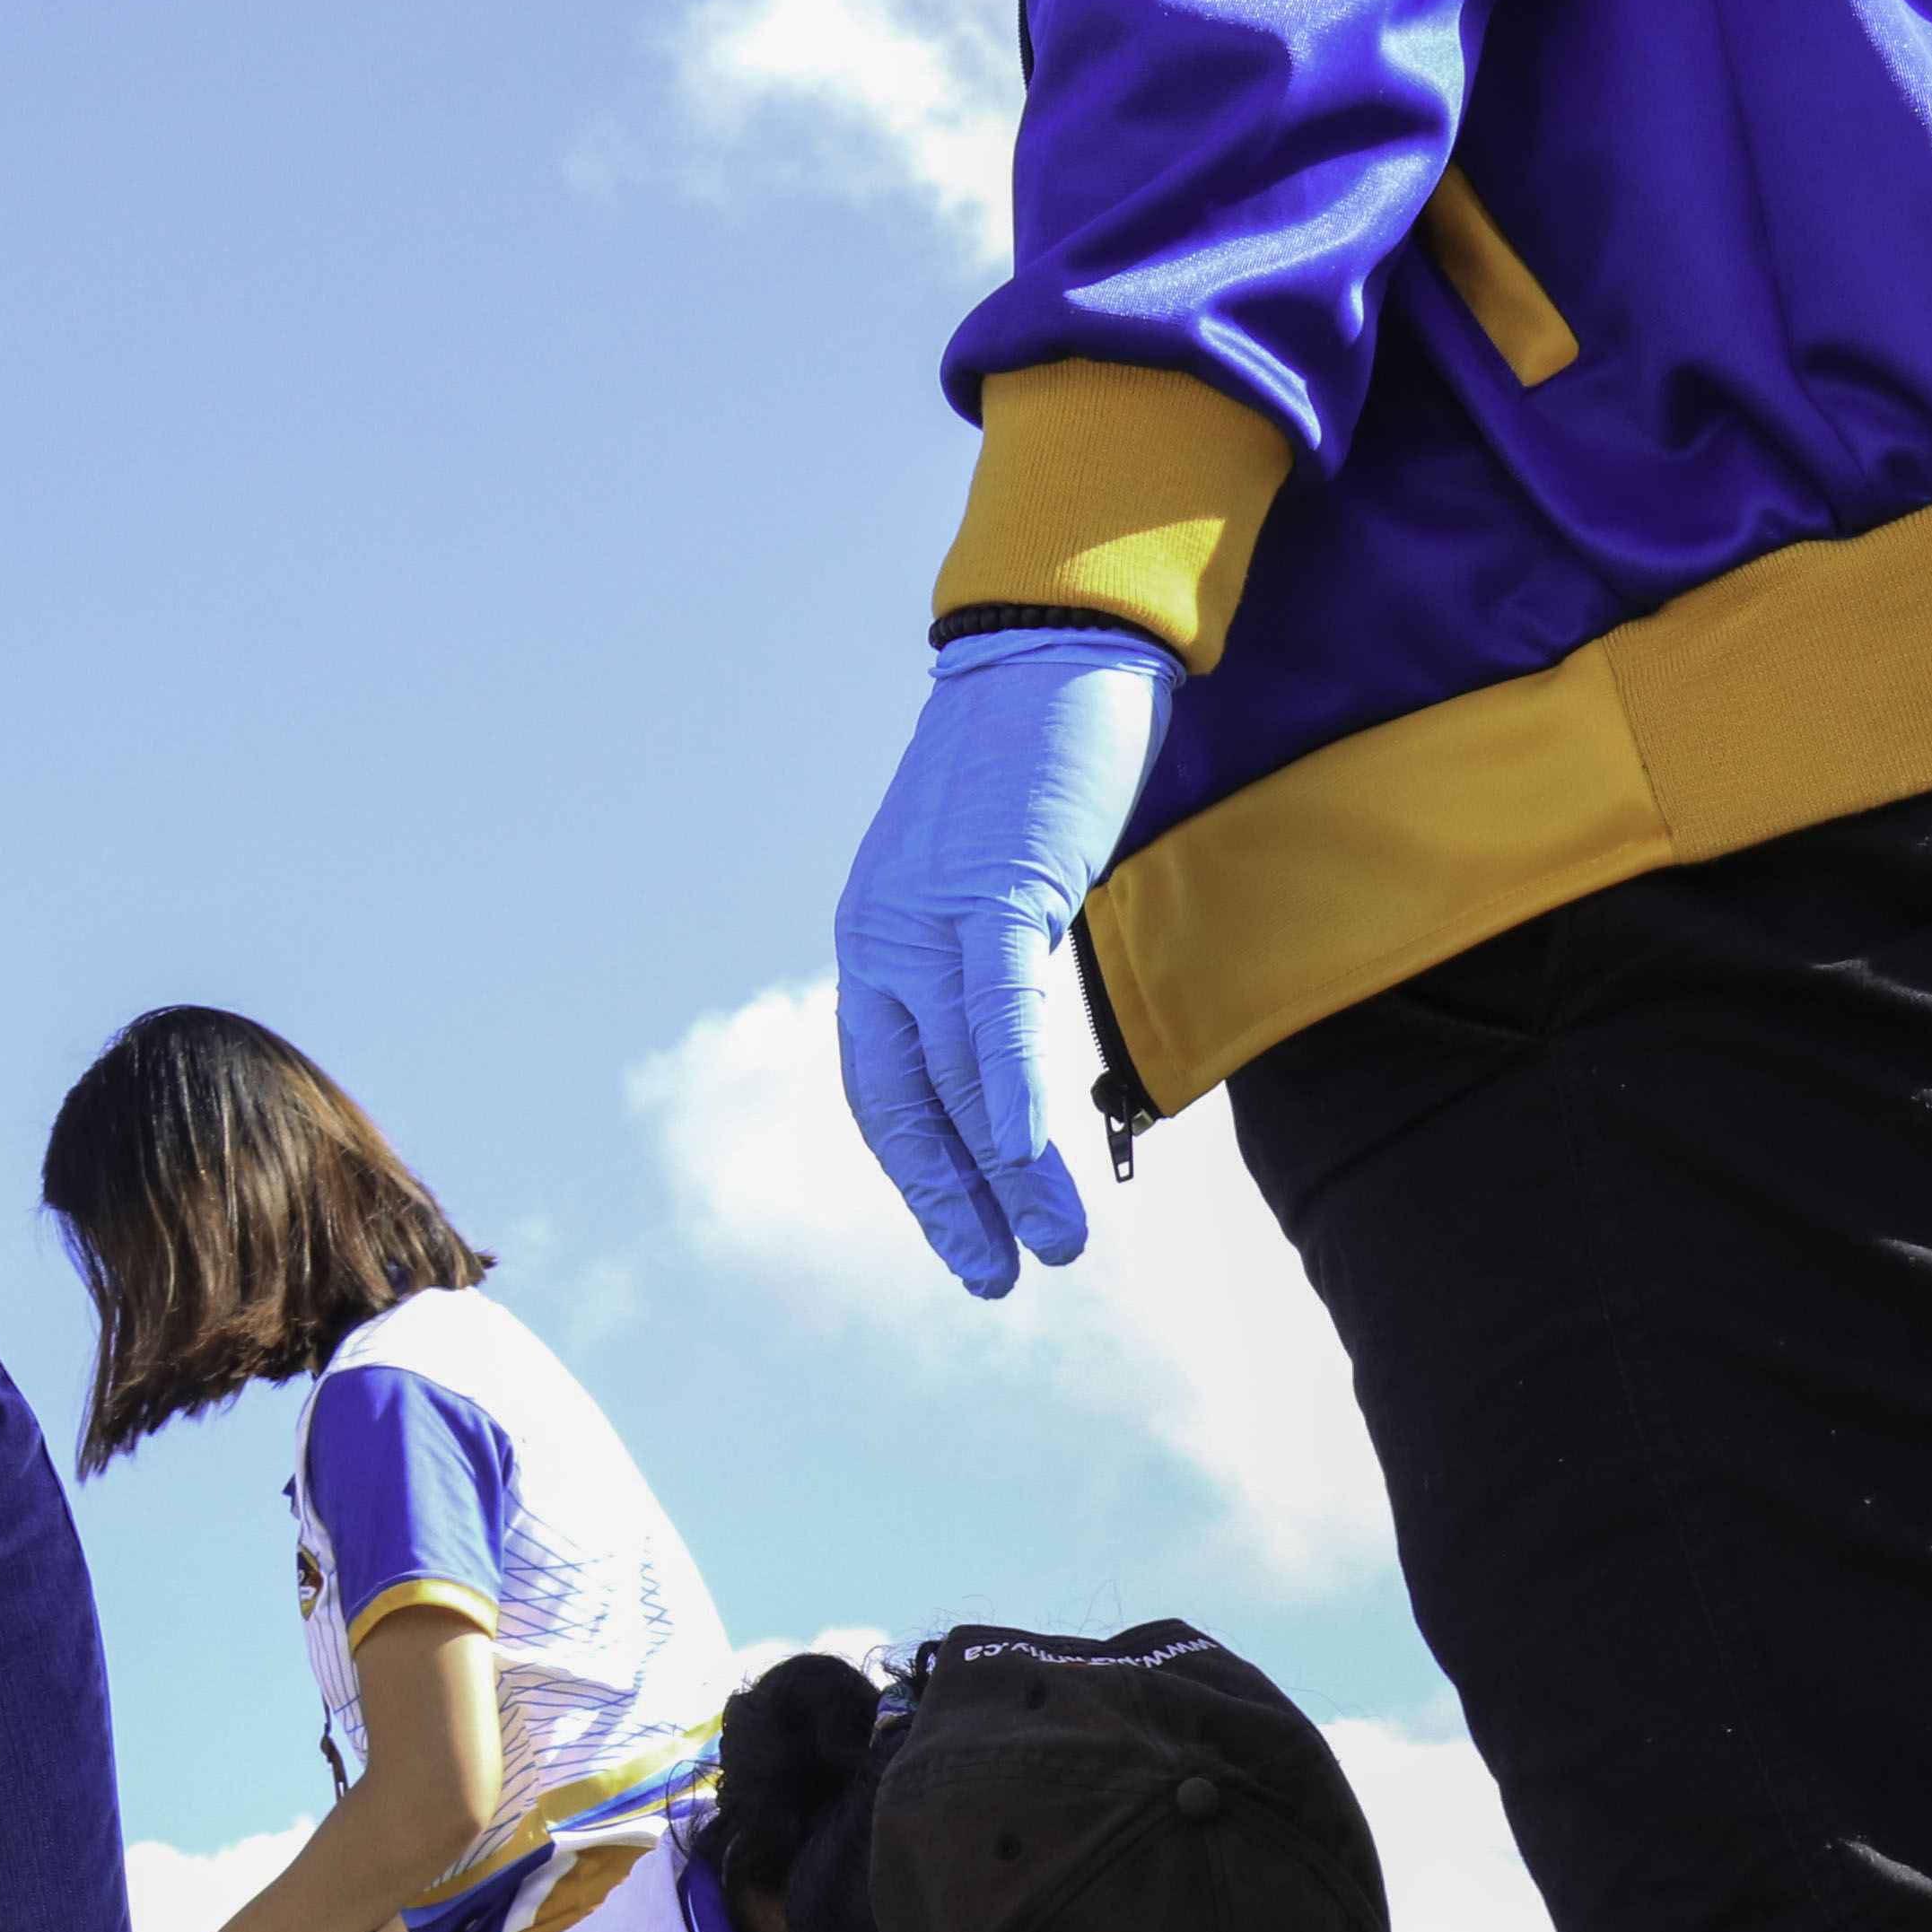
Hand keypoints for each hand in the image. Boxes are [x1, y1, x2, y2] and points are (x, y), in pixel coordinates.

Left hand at [830, 625, 1175, 1296]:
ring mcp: (928, 920)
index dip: (924, 1173)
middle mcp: (881, 939)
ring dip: (1006, 1178)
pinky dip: (1010, 1100)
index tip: (964, 1237)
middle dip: (952, 1203)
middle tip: (995, 1280)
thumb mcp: (1000, 878)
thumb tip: (1023, 1028)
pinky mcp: (990, 893)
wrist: (1055, 650)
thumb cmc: (1040, 761)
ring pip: (958, 1079)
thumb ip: (996, 956)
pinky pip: (997, 1019)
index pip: (886, 1089)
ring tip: (1051, 1251)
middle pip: (908, 1103)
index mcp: (877, 943)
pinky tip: (1031, 1167)